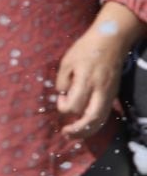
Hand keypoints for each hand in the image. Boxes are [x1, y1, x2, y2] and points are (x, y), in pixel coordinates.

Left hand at [56, 10, 138, 137]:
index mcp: (86, 81)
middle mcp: (100, 91)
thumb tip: (62, 96)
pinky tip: (85, 125)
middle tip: (65, 133)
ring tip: (74, 135)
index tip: (61, 98)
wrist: (112, 41)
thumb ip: (62, 81)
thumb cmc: (86, 49)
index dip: (63, 107)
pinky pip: (105, 114)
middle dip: (78, 130)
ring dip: (87, 130)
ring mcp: (109, 93)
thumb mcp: (67, 62)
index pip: (74, 106)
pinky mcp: (113, 94)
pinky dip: (95, 123)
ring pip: (101, 119)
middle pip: (92, 119)